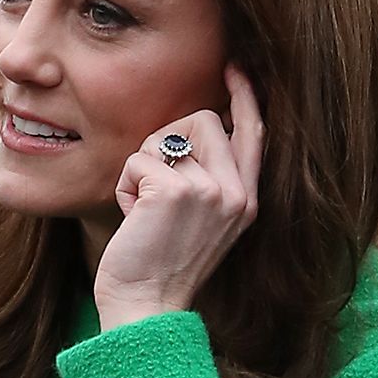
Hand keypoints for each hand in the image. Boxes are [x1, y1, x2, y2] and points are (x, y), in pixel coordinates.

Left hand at [92, 66, 262, 331]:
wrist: (145, 309)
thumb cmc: (161, 268)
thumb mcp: (202, 222)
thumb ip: (211, 179)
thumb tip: (204, 124)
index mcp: (246, 201)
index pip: (253, 132)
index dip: (244, 96)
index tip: (234, 67)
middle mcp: (236, 193)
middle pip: (204, 118)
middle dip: (169, 142)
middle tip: (154, 188)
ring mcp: (209, 191)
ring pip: (167, 134)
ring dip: (144, 164)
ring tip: (145, 209)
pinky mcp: (174, 191)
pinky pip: (138, 158)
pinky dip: (124, 185)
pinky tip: (132, 218)